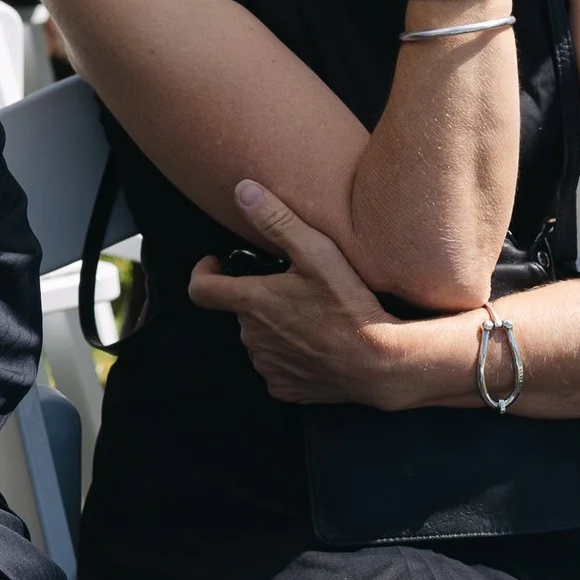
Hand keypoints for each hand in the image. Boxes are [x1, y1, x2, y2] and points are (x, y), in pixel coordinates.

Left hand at [188, 180, 415, 406]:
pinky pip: (277, 367)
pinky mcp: (284, 388)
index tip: (216, 263)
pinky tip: (317, 345)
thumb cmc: (348, 304)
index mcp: (251, 303)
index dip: (203, 273)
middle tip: (294, 288)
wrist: (378, 362)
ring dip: (275, 327)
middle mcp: (250, 337)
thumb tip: (242, 191)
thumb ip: (275, 219)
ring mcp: (266, 365)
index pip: (201, 290)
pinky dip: (290, 355)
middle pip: (240, 311)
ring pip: (260, 339)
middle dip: (259, 297)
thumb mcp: (316, 252)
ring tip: (311, 316)